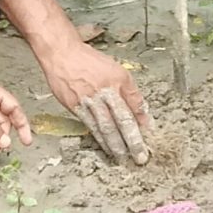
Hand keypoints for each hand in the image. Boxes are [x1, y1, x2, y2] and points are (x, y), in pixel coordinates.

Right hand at [39, 39, 152, 165]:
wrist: (62, 55)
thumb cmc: (89, 61)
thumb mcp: (116, 69)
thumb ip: (129, 91)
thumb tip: (141, 112)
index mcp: (117, 79)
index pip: (135, 104)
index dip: (143, 122)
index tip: (150, 135)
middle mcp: (104, 90)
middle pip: (122, 120)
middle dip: (133, 141)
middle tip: (140, 156)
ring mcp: (88, 100)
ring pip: (105, 127)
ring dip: (116, 145)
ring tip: (124, 157)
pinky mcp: (75, 107)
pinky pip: (90, 126)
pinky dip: (100, 139)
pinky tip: (106, 147)